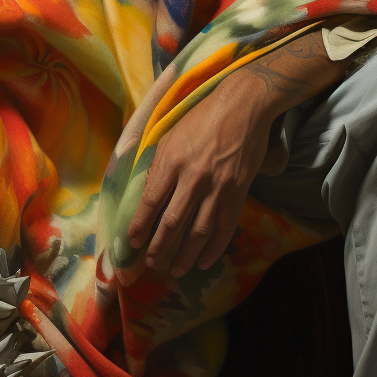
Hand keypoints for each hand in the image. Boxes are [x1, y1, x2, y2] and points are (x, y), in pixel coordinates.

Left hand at [127, 28, 344, 280]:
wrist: (243, 106)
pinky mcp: (238, 192)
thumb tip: (146, 193)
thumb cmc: (203, 117)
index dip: (140, 226)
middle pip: (172, 223)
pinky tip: (205, 261)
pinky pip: (224, 227)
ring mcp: (218, 187)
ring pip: (198, 231)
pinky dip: (214, 247)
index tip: (132, 242)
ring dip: (184, 255)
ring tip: (174, 271)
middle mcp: (193, 178)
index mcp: (172, 161)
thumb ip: (158, 165)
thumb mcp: (171, 135)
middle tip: (151, 265)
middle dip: (159, 248)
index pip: (151, 202)